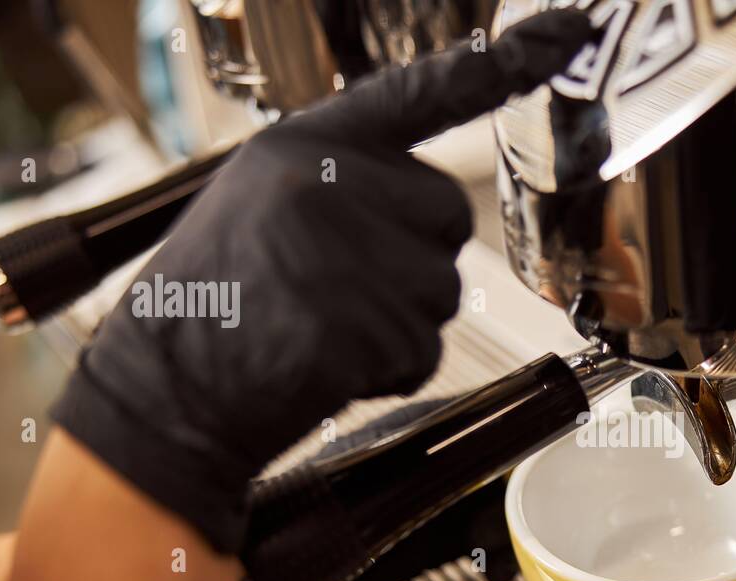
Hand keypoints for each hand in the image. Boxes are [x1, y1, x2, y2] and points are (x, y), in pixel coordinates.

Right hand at [50, 9, 592, 552]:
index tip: (569, 33)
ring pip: (442, 290)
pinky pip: (423, 352)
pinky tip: (326, 365)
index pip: (418, 92)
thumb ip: (341, 178)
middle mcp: (329, 185)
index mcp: (303, 145)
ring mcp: (347, 255)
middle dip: (413, 260)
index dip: (498, 65)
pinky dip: (389, 370)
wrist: (167, 390)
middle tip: (336, 290)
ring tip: (320, 328)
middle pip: (446, 216)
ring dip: (400, 322)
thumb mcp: (261, 198)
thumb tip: (424, 197)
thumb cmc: (216, 299)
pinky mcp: (364, 327)